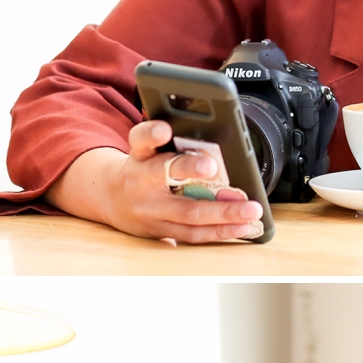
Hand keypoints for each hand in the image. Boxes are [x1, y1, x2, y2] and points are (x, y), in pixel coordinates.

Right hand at [51, 121, 265, 242]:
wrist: (112, 200)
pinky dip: (220, 231)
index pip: (141, 139)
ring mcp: (149, 209)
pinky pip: (192, 234)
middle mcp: (141, 181)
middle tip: (211, 166)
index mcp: (140, 154)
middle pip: (165, 174)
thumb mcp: (149, 150)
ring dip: (223, 212)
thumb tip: (216, 146)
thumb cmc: (143, 169)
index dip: (151, 133)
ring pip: (187, 212)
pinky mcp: (159, 231)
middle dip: (190, 169)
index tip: (164, 129)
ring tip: (250, 210)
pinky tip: (242, 227)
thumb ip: (174, 145)